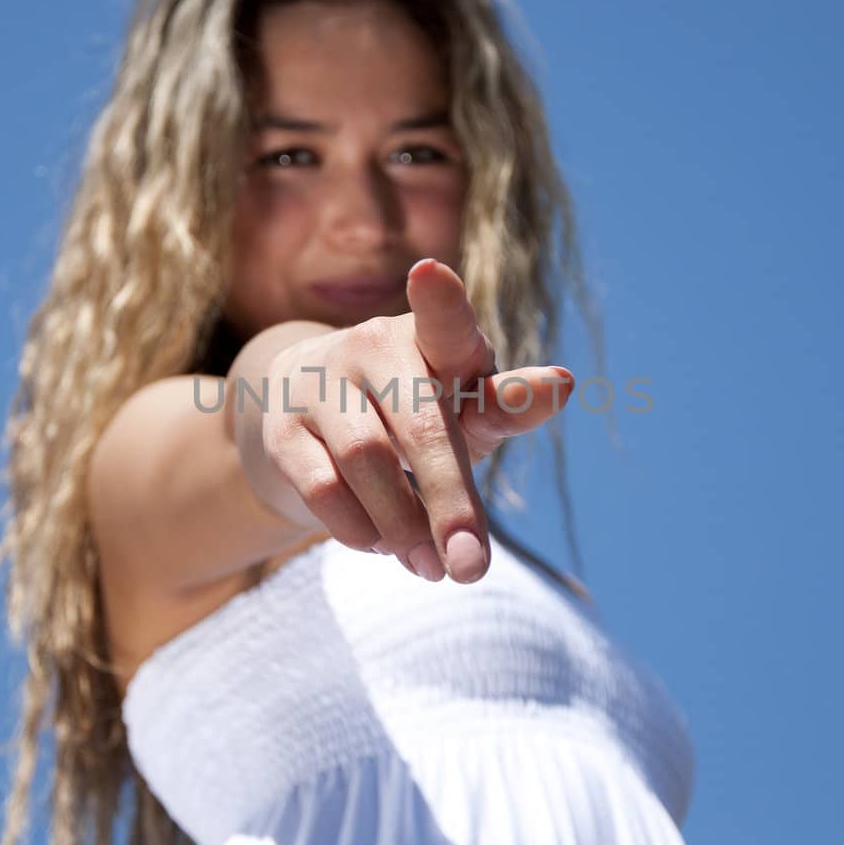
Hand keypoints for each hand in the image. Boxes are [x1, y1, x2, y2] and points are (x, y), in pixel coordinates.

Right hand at [249, 258, 571, 582]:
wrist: (313, 411)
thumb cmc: (415, 408)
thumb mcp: (465, 405)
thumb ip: (507, 404)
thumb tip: (563, 384)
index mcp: (432, 335)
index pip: (441, 318)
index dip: (439, 299)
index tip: (429, 274)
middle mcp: (372, 345)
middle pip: (419, 426)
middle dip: (451, 503)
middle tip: (471, 570)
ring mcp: (319, 381)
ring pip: (366, 461)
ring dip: (404, 525)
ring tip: (433, 566)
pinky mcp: (280, 427)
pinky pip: (321, 487)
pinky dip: (357, 527)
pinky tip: (382, 545)